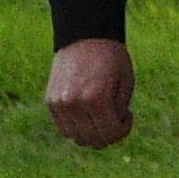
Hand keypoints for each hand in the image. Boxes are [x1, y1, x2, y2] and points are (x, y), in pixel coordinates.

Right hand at [46, 36, 134, 150]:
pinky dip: (78, 127)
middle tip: (117, 116)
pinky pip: (64, 128)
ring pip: (77, 137)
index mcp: (96, 98)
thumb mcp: (126, 83)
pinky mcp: (50, 102)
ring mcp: (59, 104)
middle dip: (109, 134)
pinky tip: (88, 113)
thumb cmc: (112, 59)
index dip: (124, 130)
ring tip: (102, 114)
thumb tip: (111, 134)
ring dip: (93, 133)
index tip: (128, 115)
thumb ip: (119, 111)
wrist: (85, 37)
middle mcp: (74, 104)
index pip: (111, 133)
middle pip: (93, 140)